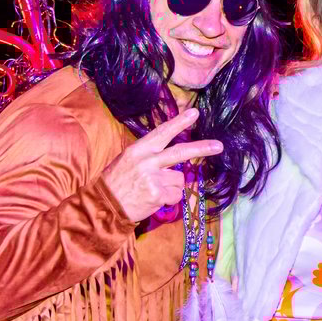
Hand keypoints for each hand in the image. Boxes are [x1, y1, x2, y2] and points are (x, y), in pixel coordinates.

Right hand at [101, 108, 222, 222]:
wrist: (103, 207)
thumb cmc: (117, 183)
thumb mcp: (128, 161)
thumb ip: (151, 156)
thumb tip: (176, 156)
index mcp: (138, 150)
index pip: (161, 133)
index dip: (179, 123)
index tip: (195, 113)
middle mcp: (147, 161)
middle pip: (180, 152)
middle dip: (202, 148)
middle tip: (219, 146)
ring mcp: (152, 178)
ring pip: (179, 179)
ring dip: (172, 186)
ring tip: (153, 190)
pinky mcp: (157, 195)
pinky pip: (176, 196)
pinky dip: (169, 200)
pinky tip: (153, 200)